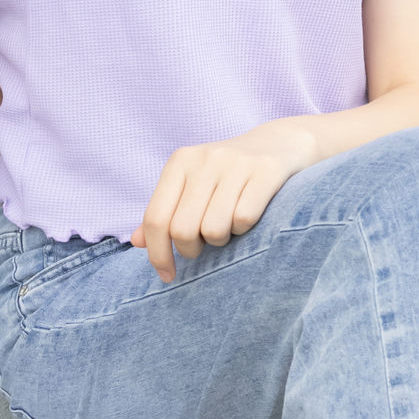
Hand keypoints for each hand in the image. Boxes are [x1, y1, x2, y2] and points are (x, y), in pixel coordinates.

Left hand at [133, 118, 319, 284]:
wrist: (282, 143)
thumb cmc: (229, 175)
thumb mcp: (193, 186)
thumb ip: (166, 212)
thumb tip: (136, 241)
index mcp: (180, 161)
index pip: (156, 218)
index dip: (158, 254)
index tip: (167, 275)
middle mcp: (205, 158)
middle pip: (183, 230)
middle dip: (192, 250)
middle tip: (204, 245)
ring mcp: (236, 162)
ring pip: (214, 229)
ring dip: (222, 240)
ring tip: (228, 227)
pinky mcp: (266, 170)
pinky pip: (244, 219)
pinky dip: (245, 229)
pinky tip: (249, 217)